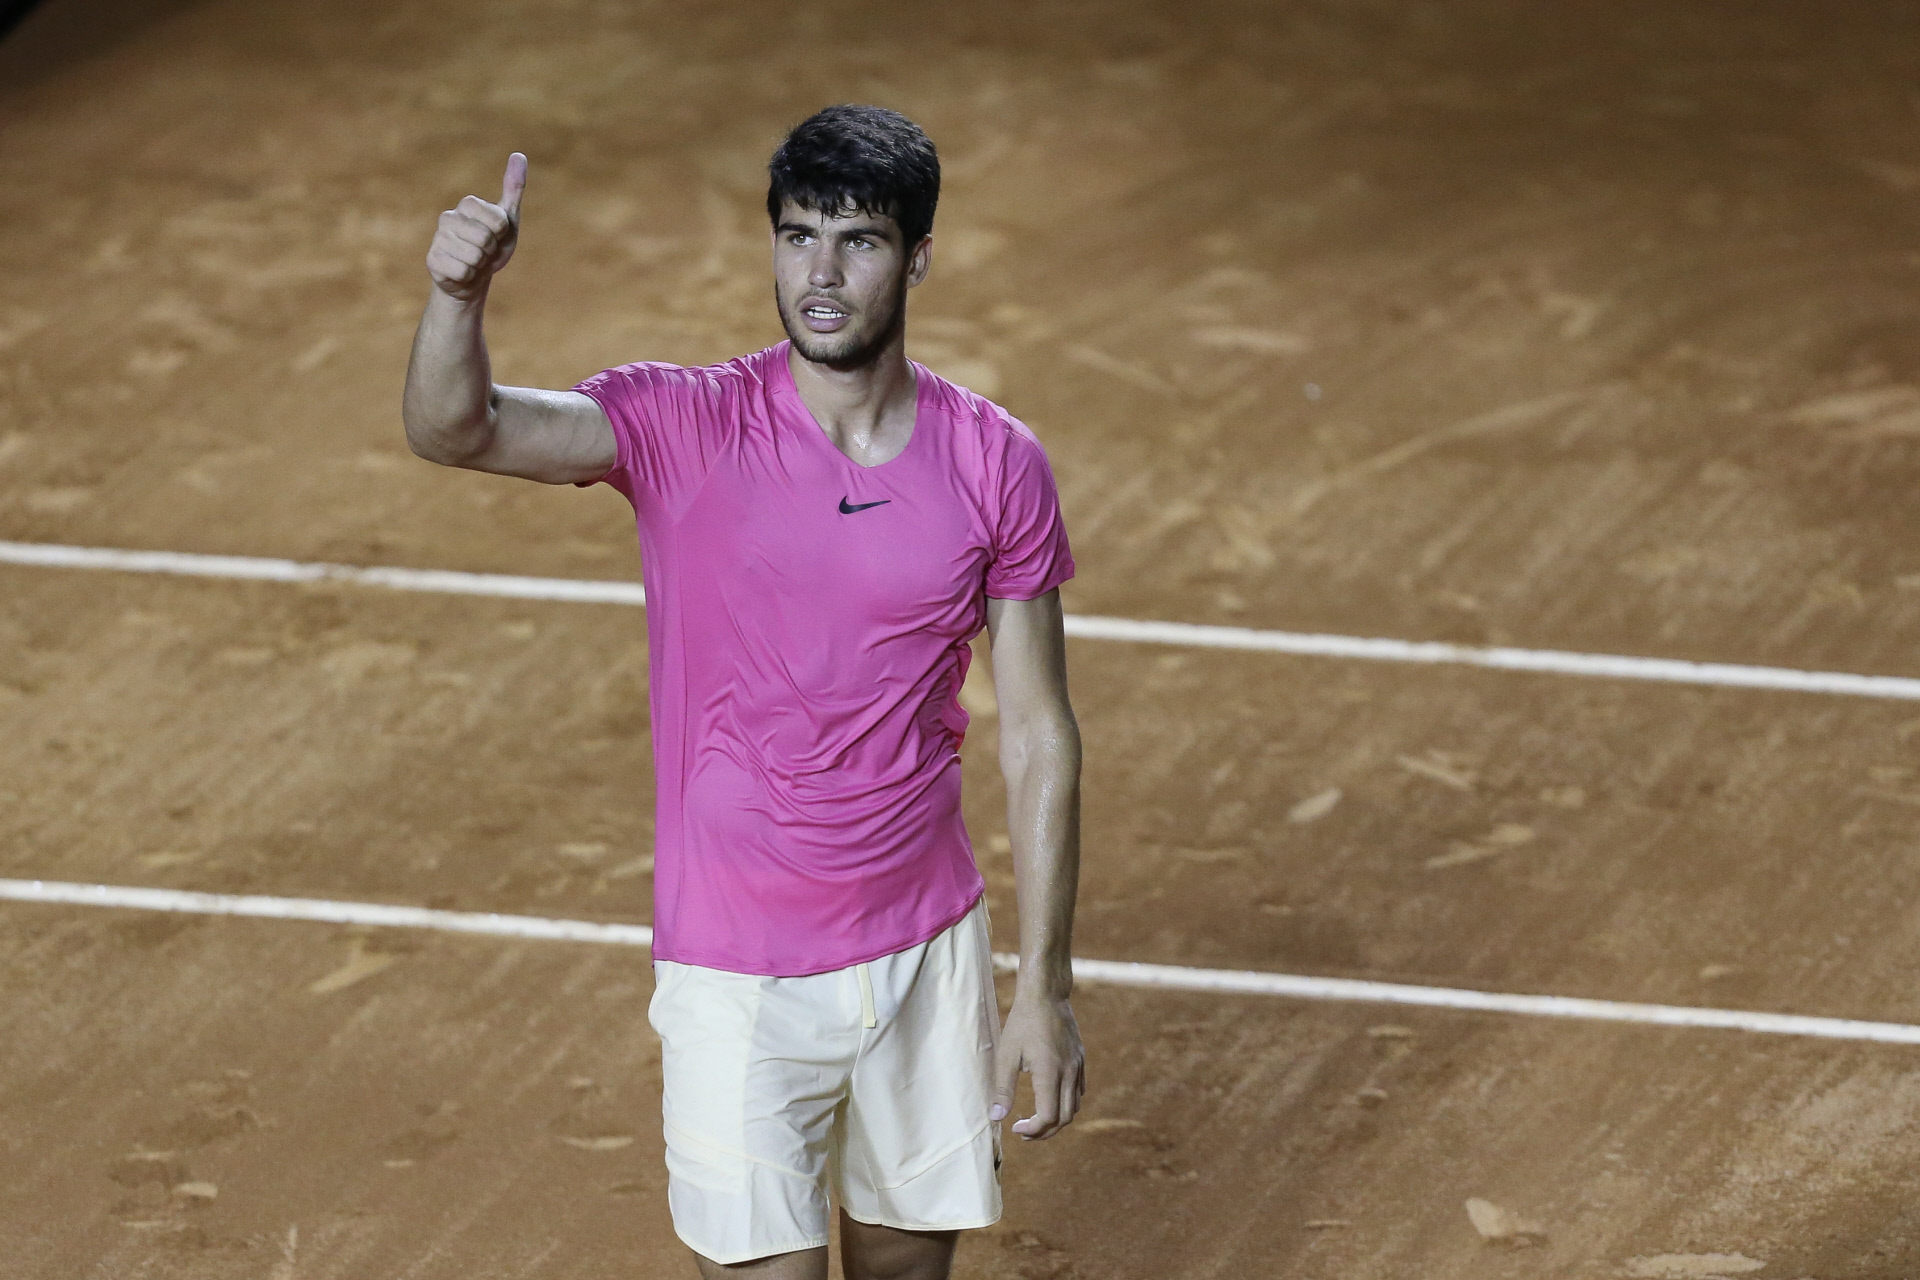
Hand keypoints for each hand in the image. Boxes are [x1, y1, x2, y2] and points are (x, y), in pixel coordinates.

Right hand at [426, 152, 525, 301]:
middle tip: (485, 252)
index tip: (497, 235)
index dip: (502, 234)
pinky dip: (468, 277)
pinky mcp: (432, 260)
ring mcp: (438, 238)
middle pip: (484, 239)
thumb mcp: (509, 220)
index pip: (498, 221)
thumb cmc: (493, 247)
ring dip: (480, 266)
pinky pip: (461, 272)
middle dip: (491, 252)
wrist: (473, 278)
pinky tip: (463, 273)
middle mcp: (448, 217)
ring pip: (473, 257)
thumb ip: (514, 189)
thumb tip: (519, 154)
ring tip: (474, 262)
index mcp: (467, 204)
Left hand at [991, 991, 1084, 1140]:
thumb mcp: (1006, 1054)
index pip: (1048, 1117)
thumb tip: (996, 1117)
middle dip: (1044, 1132)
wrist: (1046, 994)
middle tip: (1024, 1132)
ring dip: (1056, 1120)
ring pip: (1074, 1107)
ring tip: (1036, 1120)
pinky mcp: (1080, 1060)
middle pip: (1064, 1118)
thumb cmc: (1023, 1022)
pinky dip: (1066, 1104)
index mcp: (1050, 1072)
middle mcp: (1069, 1072)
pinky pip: (1078, 1091)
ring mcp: (1078, 1066)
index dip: (1032, 1129)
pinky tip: (1050, 1099)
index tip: (1015, 1128)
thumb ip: (1002, 1088)